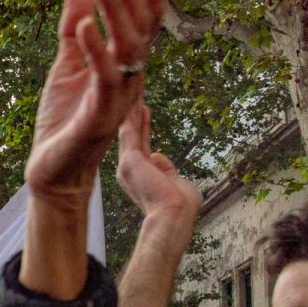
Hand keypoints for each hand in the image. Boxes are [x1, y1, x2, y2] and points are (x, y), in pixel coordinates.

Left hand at [26, 0, 170, 207]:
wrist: (53, 169)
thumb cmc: (64, 119)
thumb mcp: (65, 66)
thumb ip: (72, 28)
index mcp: (123, 65)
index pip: (140, 19)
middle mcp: (129, 78)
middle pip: (138, 26)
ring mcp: (118, 97)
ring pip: (125, 48)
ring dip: (114, 11)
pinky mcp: (99, 117)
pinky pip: (103, 79)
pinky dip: (94, 51)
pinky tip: (85, 25)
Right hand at [116, 102, 200, 220]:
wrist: (173, 217)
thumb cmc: (179, 206)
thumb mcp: (175, 183)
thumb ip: (167, 169)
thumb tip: (157, 156)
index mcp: (139, 176)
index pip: (141, 145)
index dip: (142, 126)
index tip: (141, 110)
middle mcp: (129, 169)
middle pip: (132, 134)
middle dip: (133, 113)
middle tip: (132, 93)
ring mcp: (127, 164)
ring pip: (129, 130)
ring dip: (130, 110)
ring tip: (131, 89)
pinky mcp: (130, 159)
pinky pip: (130, 132)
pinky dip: (131, 115)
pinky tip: (133, 100)